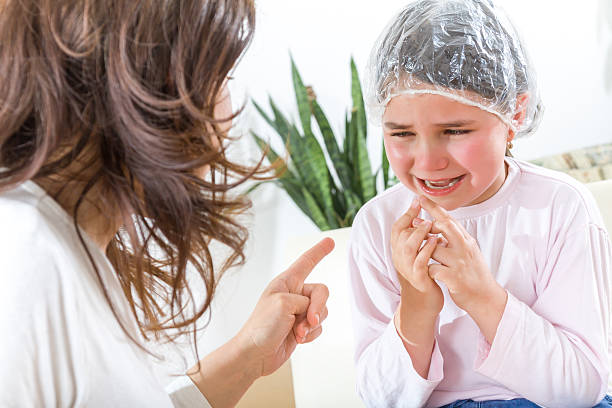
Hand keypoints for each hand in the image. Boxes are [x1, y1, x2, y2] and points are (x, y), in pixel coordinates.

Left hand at [188, 238, 333, 407]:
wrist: (254, 355)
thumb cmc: (261, 327)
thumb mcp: (284, 303)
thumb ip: (306, 301)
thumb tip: (314, 316)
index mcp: (285, 282)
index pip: (306, 262)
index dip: (319, 252)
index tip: (330, 242)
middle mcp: (293, 294)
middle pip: (321, 292)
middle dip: (318, 307)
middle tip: (308, 320)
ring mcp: (298, 312)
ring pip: (322, 312)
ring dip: (312, 325)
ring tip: (297, 333)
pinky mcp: (302, 328)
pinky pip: (319, 327)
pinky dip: (311, 335)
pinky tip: (297, 339)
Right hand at [391, 197, 443, 315]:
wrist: (424, 302)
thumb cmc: (423, 275)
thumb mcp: (417, 255)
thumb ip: (418, 239)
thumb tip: (424, 219)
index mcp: (399, 251)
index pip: (397, 228)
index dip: (406, 213)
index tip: (417, 200)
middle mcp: (400, 258)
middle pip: (400, 234)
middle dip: (413, 221)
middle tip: (425, 213)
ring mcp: (408, 268)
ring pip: (408, 246)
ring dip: (419, 234)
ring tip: (430, 224)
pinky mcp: (418, 278)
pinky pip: (421, 261)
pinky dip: (428, 250)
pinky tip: (437, 241)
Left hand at [418, 196, 506, 342]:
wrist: (485, 297)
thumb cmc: (473, 273)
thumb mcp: (468, 251)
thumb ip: (453, 238)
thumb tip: (434, 224)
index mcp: (467, 240)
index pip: (450, 220)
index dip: (435, 209)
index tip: (421, 198)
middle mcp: (464, 248)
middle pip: (445, 228)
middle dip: (427, 223)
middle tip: (414, 221)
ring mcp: (459, 263)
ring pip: (434, 249)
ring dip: (425, 251)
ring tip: (421, 254)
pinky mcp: (454, 278)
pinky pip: (433, 269)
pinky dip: (428, 270)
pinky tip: (429, 275)